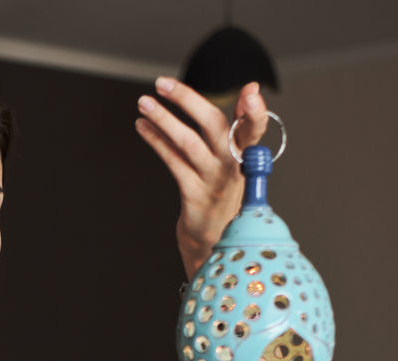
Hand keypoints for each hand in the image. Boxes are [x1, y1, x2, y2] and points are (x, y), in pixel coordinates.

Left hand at [135, 77, 269, 278]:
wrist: (213, 239)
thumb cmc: (220, 192)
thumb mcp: (232, 161)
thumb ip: (232, 129)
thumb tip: (243, 89)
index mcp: (245, 155)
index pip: (254, 129)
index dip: (255, 112)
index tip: (251, 91)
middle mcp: (232, 166)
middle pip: (214, 126)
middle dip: (187, 100)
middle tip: (162, 83)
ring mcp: (212, 182)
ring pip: (187, 142)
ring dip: (163, 119)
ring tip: (143, 102)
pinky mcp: (193, 195)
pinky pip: (172, 162)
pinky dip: (156, 141)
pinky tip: (142, 126)